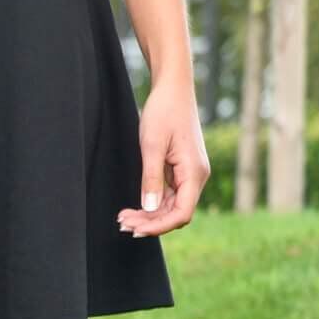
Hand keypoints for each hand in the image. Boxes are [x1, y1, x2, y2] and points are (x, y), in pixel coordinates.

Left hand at [117, 76, 210, 237]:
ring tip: (123, 218)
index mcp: (194, 172)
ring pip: (171, 207)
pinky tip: (133, 208)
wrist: (172, 90)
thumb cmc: (164, 112)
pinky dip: (151, 204)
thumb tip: (150, 208)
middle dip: (150, 223)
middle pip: (175, 213)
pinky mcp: (180, 171)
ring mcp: (189, 174)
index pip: (181, 213)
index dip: (158, 226)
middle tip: (121, 224)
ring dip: (149, 216)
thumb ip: (151, 179)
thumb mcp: (152, 146)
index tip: (134, 228)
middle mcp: (196, 176)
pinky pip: (168, 196)